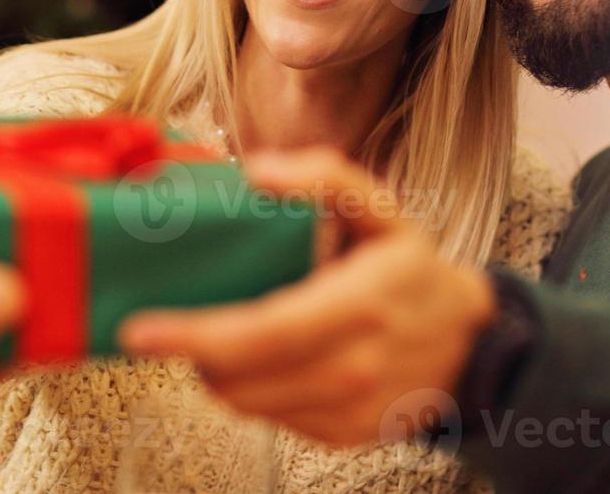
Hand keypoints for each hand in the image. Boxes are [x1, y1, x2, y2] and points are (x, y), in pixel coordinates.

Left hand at [119, 147, 497, 446]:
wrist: (469, 345)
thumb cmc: (413, 272)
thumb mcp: (384, 210)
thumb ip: (326, 178)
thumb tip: (258, 173)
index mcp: (360, 304)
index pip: (262, 332)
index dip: (195, 335)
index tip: (141, 330)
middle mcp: (353, 365)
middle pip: (241, 378)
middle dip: (190, 353)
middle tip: (161, 327)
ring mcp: (346, 409)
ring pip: (245, 403)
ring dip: (216, 371)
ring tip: (220, 334)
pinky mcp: (339, 435)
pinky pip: (269, 417)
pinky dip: (250, 388)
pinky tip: (263, 357)